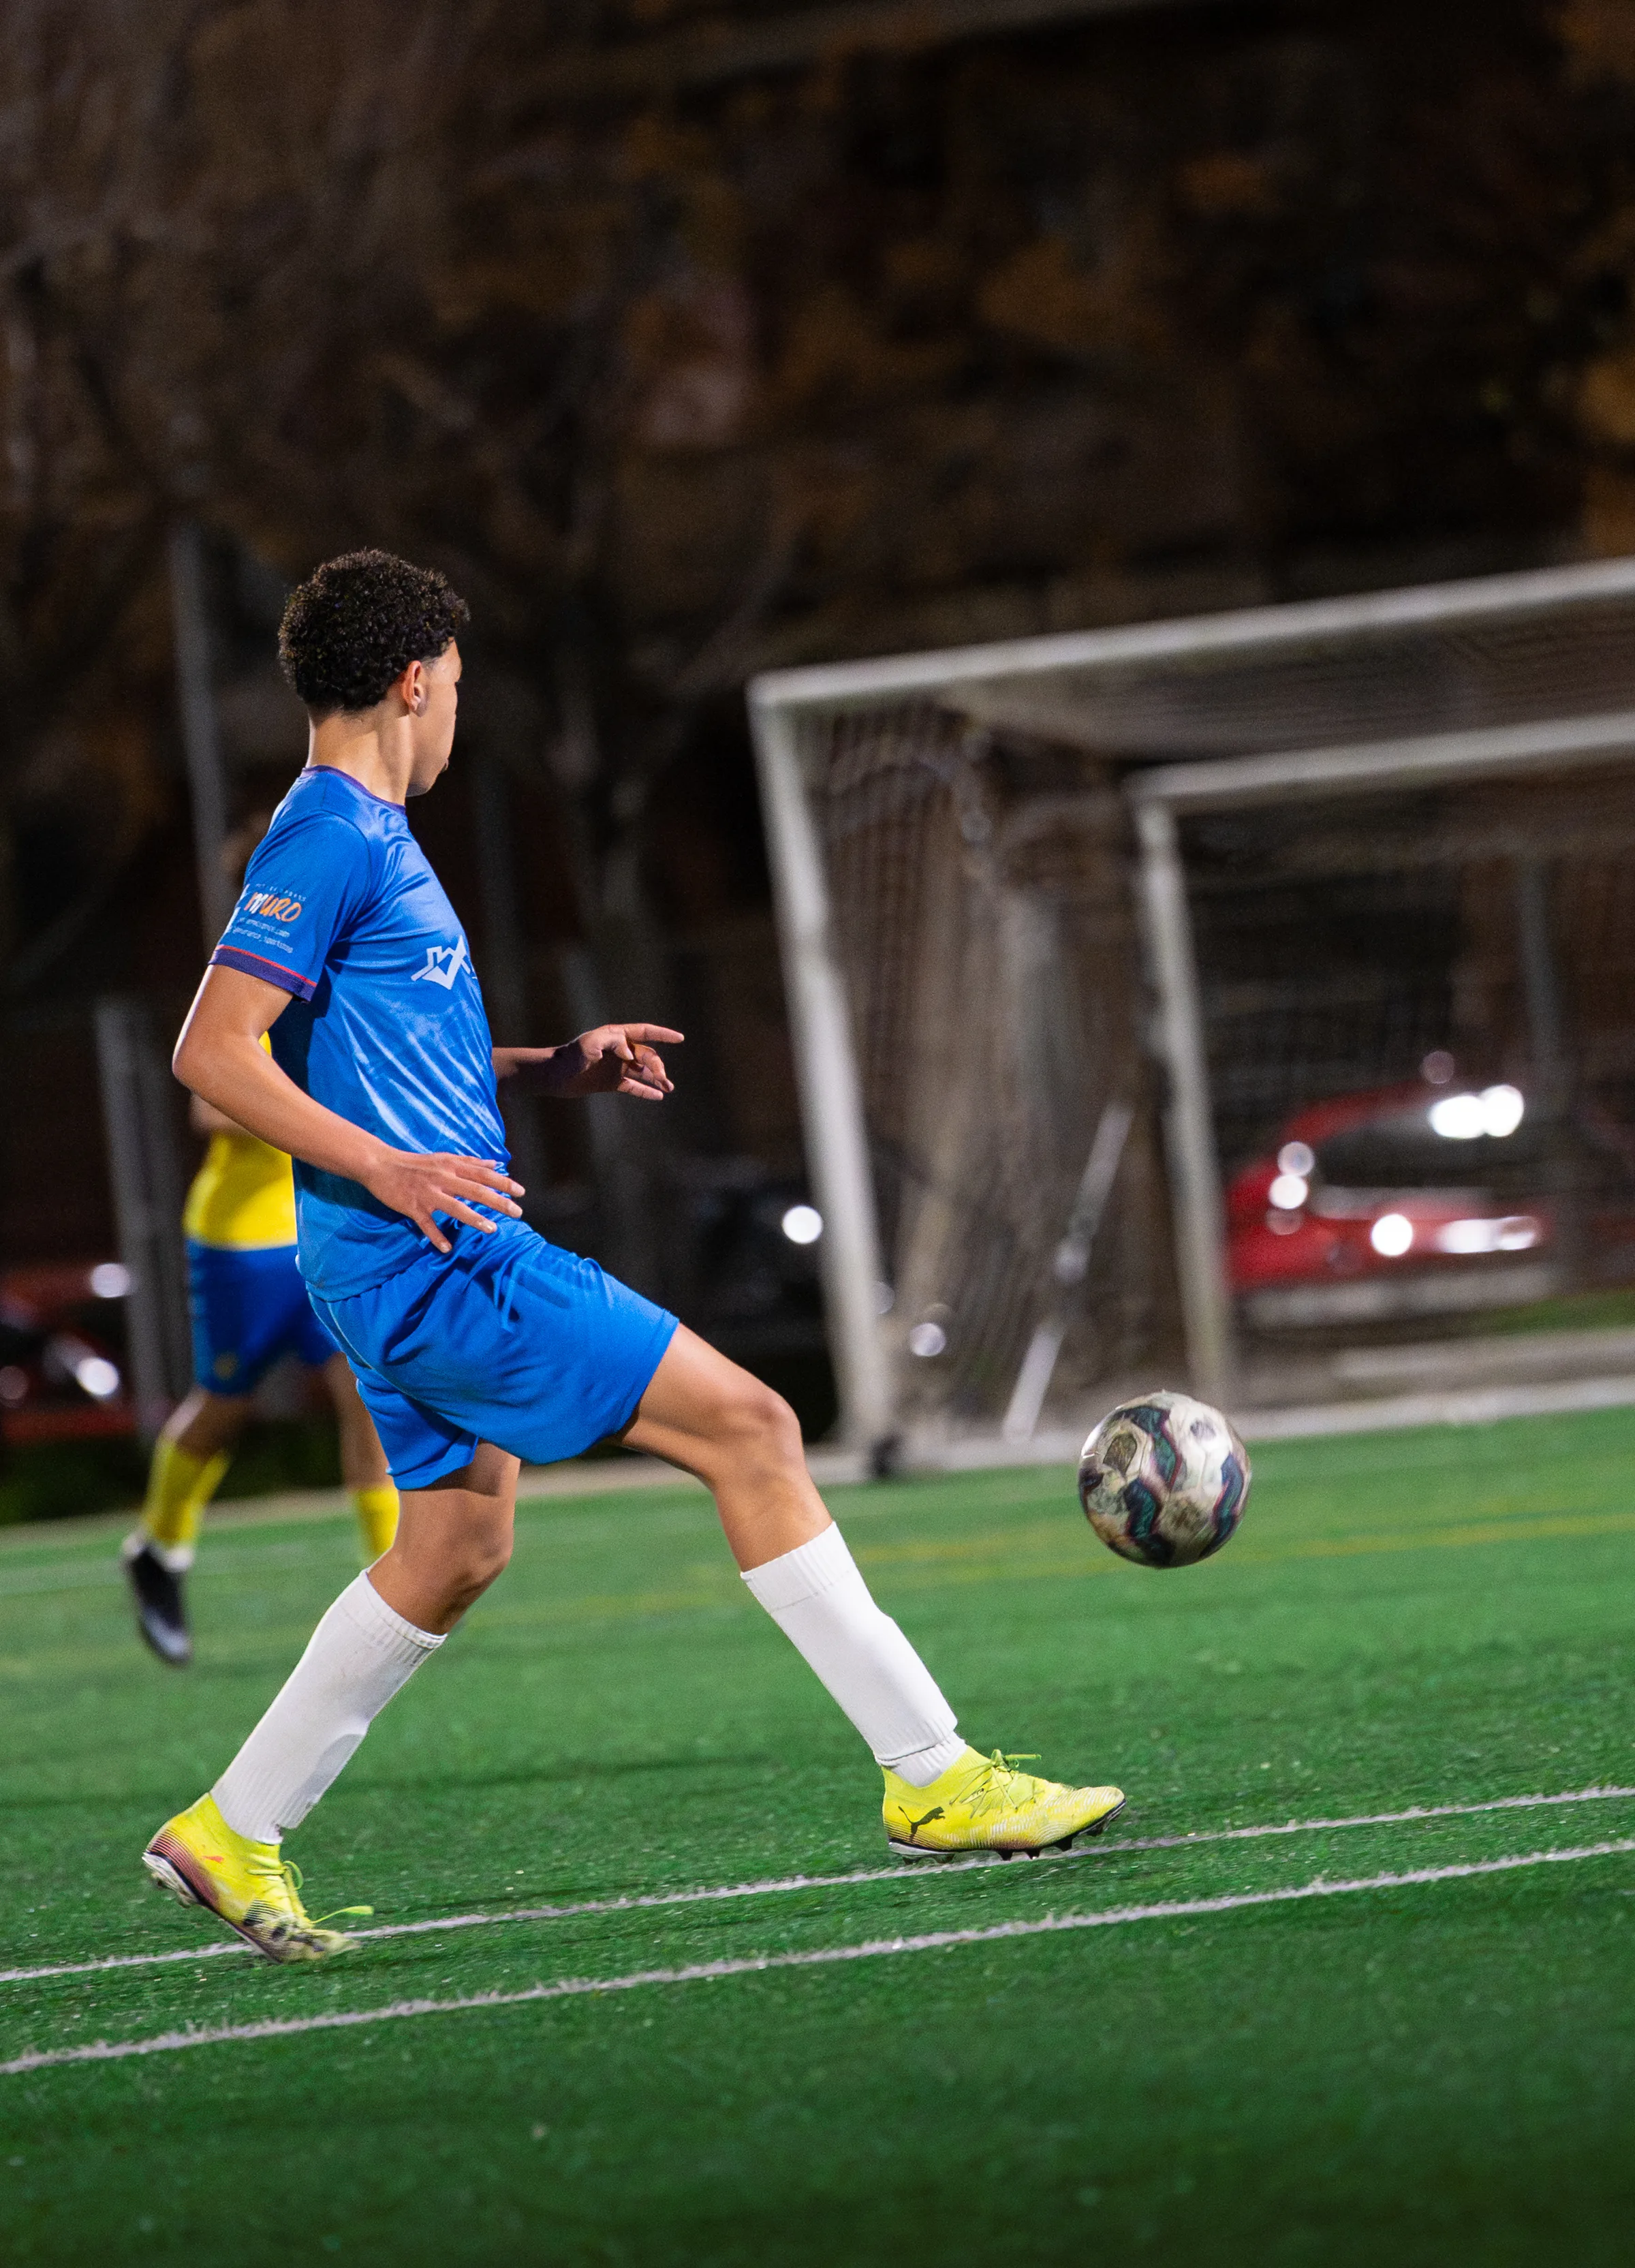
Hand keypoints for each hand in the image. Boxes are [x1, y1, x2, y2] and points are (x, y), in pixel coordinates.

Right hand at [360, 1148, 524, 1253]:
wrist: (381, 1165)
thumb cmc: (416, 1163)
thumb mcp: (445, 1158)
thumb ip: (470, 1162)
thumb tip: (495, 1164)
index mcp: (451, 1167)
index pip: (482, 1174)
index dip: (502, 1182)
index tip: (521, 1192)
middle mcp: (443, 1179)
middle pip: (474, 1190)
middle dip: (497, 1201)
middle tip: (517, 1212)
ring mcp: (428, 1194)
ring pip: (454, 1207)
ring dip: (474, 1218)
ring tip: (491, 1229)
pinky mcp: (413, 1207)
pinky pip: (427, 1224)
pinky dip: (436, 1236)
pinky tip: (447, 1248)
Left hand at [511, 1024, 682, 1101]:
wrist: (554, 1076)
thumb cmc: (569, 1056)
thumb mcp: (588, 1044)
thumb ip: (612, 1042)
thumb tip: (631, 1053)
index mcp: (616, 1036)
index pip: (645, 1032)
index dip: (663, 1035)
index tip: (680, 1039)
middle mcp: (619, 1051)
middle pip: (647, 1055)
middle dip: (658, 1066)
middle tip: (663, 1080)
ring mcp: (616, 1067)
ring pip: (643, 1072)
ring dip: (657, 1079)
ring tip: (669, 1088)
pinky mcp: (611, 1083)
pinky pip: (633, 1087)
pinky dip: (646, 1091)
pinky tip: (658, 1097)